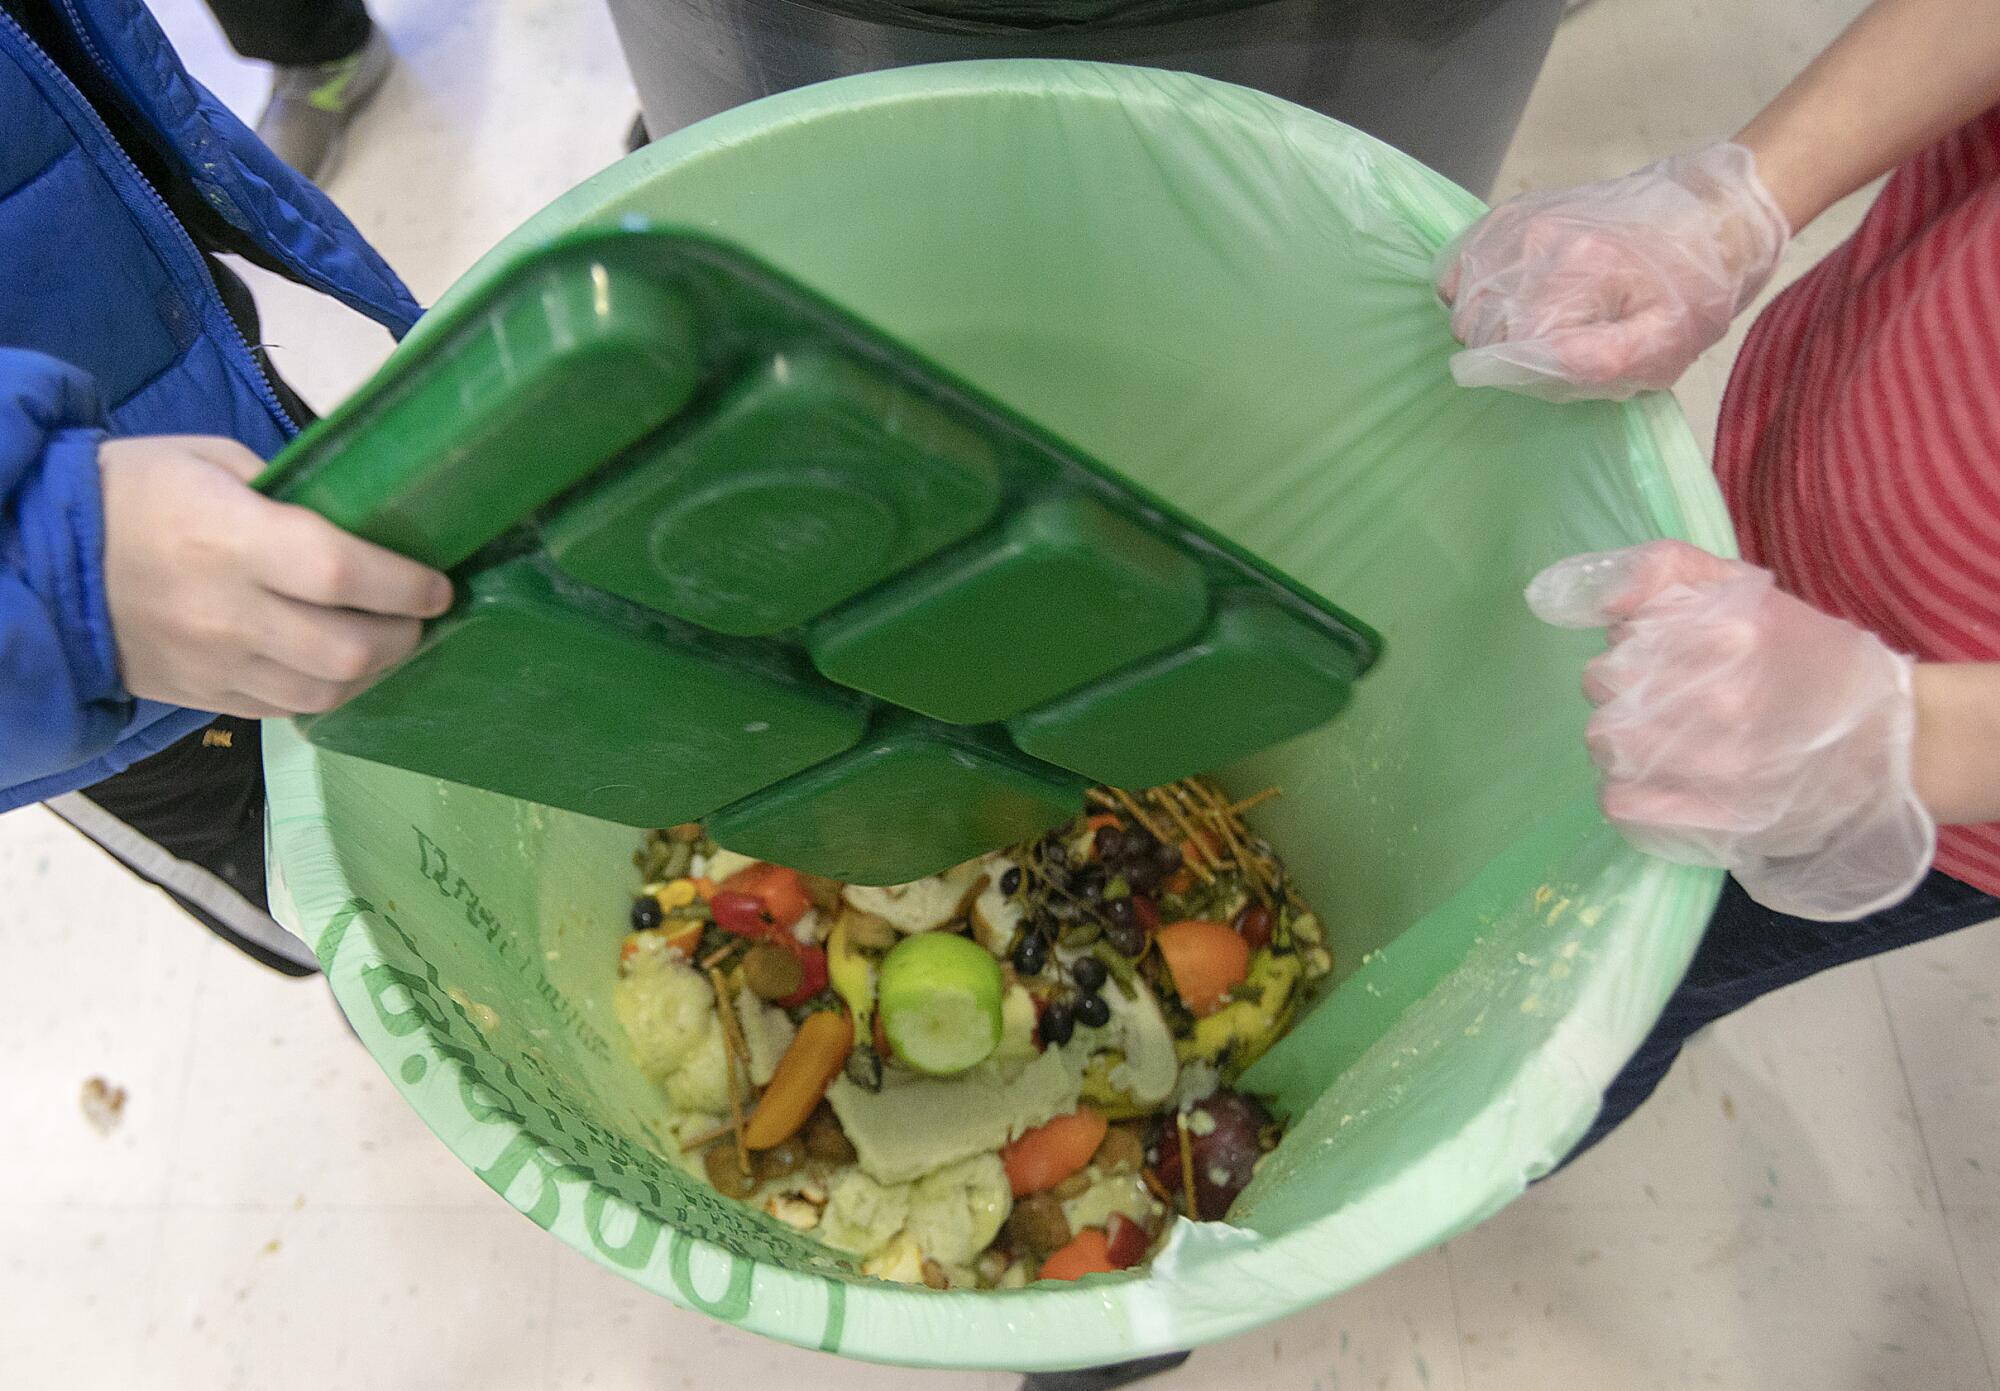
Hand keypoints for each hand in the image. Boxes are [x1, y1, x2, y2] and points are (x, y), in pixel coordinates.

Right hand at [99, 435, 452, 718]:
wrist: (39, 557)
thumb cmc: (133, 491)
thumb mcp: (211, 460)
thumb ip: (290, 491)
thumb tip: (364, 516)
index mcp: (231, 539)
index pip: (343, 574)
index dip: (405, 585)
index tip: (439, 583)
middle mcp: (227, 611)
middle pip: (347, 650)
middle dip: (403, 635)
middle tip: (419, 615)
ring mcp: (214, 663)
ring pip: (325, 691)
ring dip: (373, 671)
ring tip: (389, 641)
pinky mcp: (202, 696)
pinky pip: (285, 708)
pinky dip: (326, 690)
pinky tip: (340, 665)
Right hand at [1435, 143, 1789, 401]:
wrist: (1715, 215)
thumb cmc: (1694, 290)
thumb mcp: (1666, 343)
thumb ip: (1599, 361)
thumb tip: (1531, 364)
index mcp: (1575, 273)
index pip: (1501, 343)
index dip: (1519, 370)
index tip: (1551, 370)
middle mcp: (1536, 239)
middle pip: (1474, 320)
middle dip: (1501, 348)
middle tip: (1546, 349)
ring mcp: (1522, 220)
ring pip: (1462, 292)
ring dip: (1482, 320)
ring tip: (1526, 325)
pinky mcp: (1518, 211)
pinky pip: (1464, 257)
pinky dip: (1470, 284)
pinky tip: (1503, 297)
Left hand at [1528, 540, 1933, 919]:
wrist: (1888, 744)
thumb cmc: (1807, 659)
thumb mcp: (1746, 591)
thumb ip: (1666, 570)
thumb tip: (1598, 599)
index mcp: (1731, 632)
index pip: (1620, 637)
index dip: (1632, 643)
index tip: (1665, 653)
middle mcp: (1723, 697)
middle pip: (1602, 688)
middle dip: (1621, 689)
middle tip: (1664, 697)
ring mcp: (1719, 764)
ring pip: (1605, 744)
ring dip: (1621, 741)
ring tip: (1661, 739)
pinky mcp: (1714, 818)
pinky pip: (1620, 802)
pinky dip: (1627, 791)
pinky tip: (1660, 780)